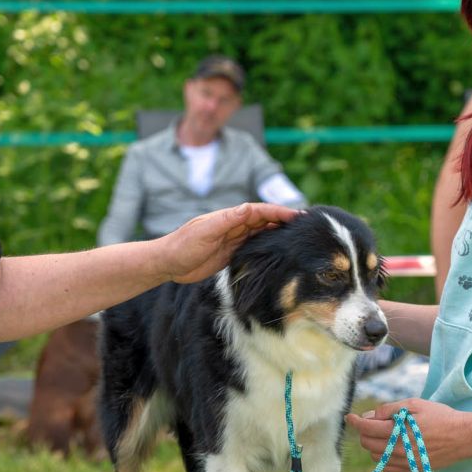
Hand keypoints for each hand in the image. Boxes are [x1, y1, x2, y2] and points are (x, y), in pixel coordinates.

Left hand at [155, 203, 300, 283]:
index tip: (296, 215)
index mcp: (228, 217)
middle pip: (263, 219)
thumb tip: (248, 207)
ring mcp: (232, 239)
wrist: (168, 263)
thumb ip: (227, 220)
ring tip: (296, 236)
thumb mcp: (205, 231)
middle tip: (304, 225)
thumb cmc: (182, 245)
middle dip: (282, 220)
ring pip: (260, 232)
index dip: (278, 212)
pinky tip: (276, 250)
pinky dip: (266, 245)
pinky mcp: (230, 253)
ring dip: (276, 232)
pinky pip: (252, 246)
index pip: (258, 211)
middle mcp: (232, 225)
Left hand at [345, 397, 471, 471]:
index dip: (355, 422)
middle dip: (365, 432)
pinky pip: (387, 468)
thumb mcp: (414, 404)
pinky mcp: (411, 471)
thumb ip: (389, 409)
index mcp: (397, 432)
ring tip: (385, 434)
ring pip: (375, 457)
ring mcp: (405, 463)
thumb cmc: (439, 417)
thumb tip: (370, 416)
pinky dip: (384, 458)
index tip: (349, 416)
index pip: (366, 429)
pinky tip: (392, 447)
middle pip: (367, 444)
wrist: (462, 437)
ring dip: (373, 445)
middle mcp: (398, 450)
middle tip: (374, 422)